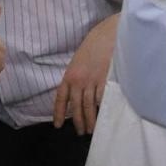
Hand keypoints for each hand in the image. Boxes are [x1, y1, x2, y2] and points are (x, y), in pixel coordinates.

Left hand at [54, 16, 117, 134]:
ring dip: (90, 120)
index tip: (58, 125)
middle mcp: (78, 81)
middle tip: (81, 132)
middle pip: (77, 107)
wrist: (107, 34)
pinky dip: (103, 108)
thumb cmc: (94, 45)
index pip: (61, 99)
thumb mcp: (78, 61)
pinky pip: (102, 99)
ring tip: (92, 129)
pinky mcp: (105, 80)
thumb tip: (77, 93)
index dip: (59, 113)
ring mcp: (92, 81)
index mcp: (69, 76)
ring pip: (90, 106)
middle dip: (78, 121)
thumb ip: (76, 77)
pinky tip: (104, 115)